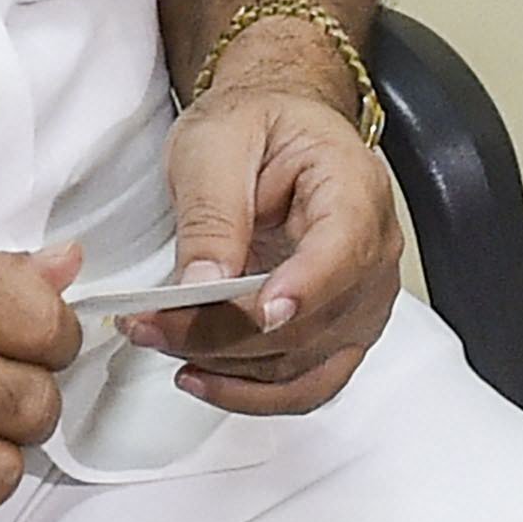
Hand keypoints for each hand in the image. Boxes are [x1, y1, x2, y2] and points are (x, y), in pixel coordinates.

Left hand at [136, 77, 403, 415]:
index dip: (304, 288)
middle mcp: (374, 251)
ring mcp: (361, 300)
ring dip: (228, 368)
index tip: (256, 311)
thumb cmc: (255, 127)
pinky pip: (306, 385)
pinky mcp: (338, 332)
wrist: (277, 131)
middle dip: (225, 333)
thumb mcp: (215, 144)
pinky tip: (202, 378)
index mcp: (356, 189)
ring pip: (304, 363)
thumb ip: (212, 214)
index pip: (344, 251)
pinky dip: (254, 394)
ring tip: (160, 341)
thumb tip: (203, 287)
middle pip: (313, 321)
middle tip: (149, 321)